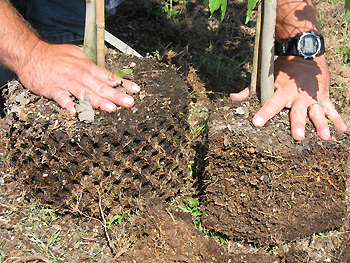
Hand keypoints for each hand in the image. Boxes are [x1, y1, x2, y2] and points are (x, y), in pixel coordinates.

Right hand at [16, 41, 139, 114]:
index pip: (108, 76)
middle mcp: (79, 74)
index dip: (123, 84)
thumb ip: (91, 64)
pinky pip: (62, 98)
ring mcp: (66, 82)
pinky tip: (76, 112)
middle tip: (128, 103)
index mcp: (86, 66)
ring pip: (85, 93)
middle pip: (100, 86)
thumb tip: (106, 64)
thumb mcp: (76, 54)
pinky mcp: (52, 89)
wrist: (30, 53)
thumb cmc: (54, 55)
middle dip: (116, 95)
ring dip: (98, 101)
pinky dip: (69, 105)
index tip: (135, 91)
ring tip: (110, 109)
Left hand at [230, 55, 347, 140]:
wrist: (304, 53)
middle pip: (298, 112)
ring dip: (322, 124)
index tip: (257, 123)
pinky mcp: (324, 96)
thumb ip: (250, 90)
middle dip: (298, 124)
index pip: (271, 104)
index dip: (264, 113)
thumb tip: (233, 98)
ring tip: (325, 137)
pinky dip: (339, 119)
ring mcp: (313, 97)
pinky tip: (344, 130)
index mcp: (282, 91)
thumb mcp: (265, 78)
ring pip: (318, 112)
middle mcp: (298, 96)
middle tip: (298, 137)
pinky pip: (332, 109)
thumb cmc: (281, 70)